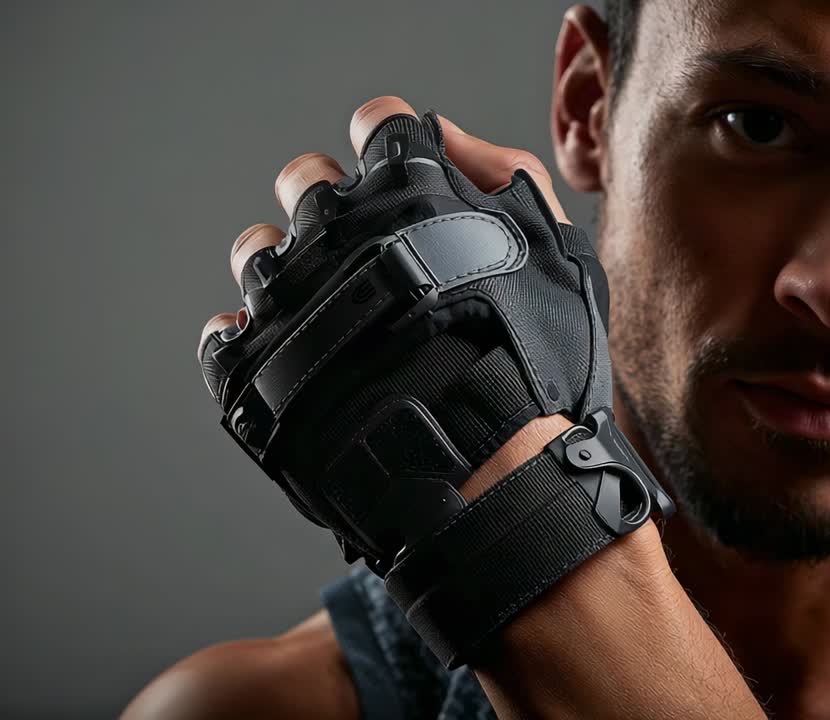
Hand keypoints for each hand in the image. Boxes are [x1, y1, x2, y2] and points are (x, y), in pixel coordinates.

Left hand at [196, 96, 669, 667]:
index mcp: (401, 183)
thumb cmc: (532, 358)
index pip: (380, 122)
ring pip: (259, 253)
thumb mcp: (556, 248)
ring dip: (291, 274)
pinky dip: (253, 344)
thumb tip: (447, 134)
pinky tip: (299, 364)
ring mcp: (282, 294)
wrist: (482, 462)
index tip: (407, 190)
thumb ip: (507, 173)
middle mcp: (329, 223)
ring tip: (336, 323)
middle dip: (337, 209)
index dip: (397, 152)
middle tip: (374, 263)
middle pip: (307, 180)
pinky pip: (223, 336)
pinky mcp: (248, 363)